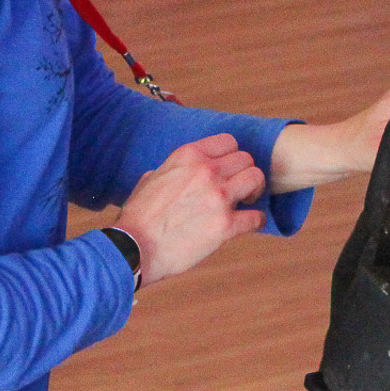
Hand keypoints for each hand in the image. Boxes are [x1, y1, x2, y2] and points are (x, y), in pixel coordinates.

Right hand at [113, 134, 267, 286]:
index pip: (229, 141)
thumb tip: (180, 172)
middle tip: (239, 188)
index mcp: (189, 155)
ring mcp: (218, 197)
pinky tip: (249, 224)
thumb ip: (172, 170)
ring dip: (254, 190)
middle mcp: (207, 171)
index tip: (228, 169)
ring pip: (256, 179)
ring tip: (245, 202)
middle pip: (246, 159)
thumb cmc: (138, 216)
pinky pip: (256, 216)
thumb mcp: (151, 178)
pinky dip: (255, 221)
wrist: (133, 248)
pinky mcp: (225, 225)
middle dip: (244, 173)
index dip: (231, 156)